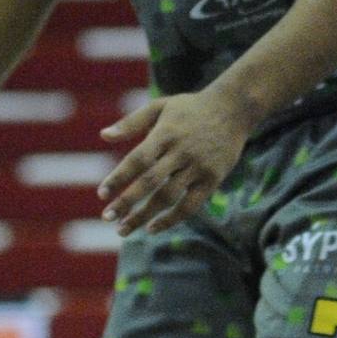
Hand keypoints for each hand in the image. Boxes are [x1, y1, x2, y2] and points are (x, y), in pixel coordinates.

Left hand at [98, 90, 251, 235]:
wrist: (235, 108)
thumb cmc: (191, 108)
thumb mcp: (161, 107)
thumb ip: (131, 122)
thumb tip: (103, 136)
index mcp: (165, 133)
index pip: (138, 159)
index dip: (119, 178)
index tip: (102, 194)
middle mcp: (181, 151)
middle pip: (150, 181)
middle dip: (127, 202)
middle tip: (107, 218)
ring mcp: (198, 166)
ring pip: (168, 197)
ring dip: (144, 216)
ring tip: (123, 230)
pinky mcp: (212, 178)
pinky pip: (190, 205)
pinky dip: (171, 219)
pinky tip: (152, 228)